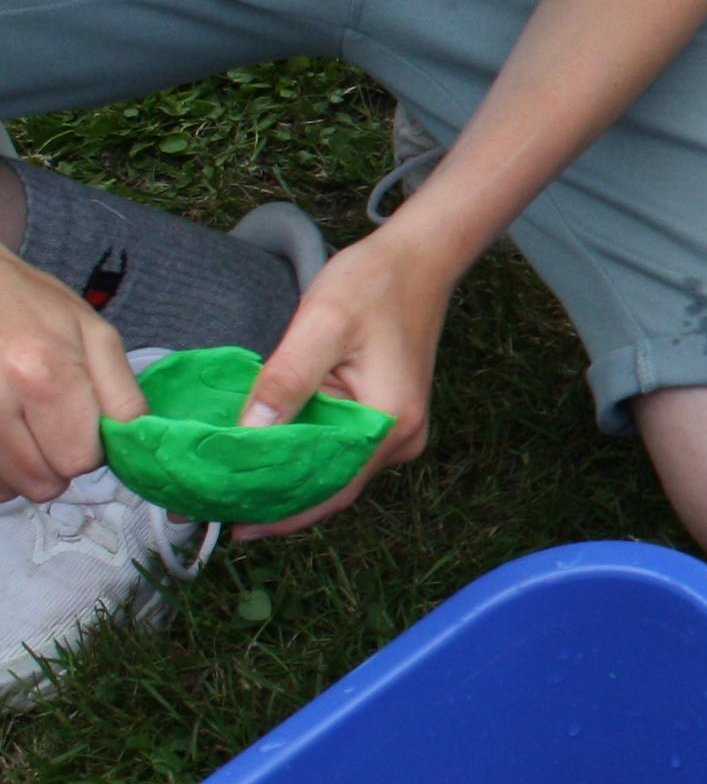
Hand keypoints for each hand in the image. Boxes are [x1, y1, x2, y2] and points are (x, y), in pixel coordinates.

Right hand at [0, 248, 141, 500]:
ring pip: (8, 488)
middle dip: (55, 462)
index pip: (80, 460)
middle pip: (42, 482)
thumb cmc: (34, 307)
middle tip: (51, 423)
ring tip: (23, 423)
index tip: (83, 424)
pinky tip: (4, 433)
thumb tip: (133, 443)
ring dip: (23, 468)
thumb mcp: (96, 335)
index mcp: (47, 377)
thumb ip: (122, 394)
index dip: (89, 448)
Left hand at [231, 224, 452, 535]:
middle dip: (274, 504)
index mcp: (388, 422)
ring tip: (227, 490)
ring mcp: (395, 432)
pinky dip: (300, 462)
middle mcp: (399, 438)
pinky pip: (338, 455)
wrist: (418, 259)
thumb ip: (284, 379)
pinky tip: (262, 462)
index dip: (278, 512)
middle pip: (331, 490)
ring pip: (334, 475)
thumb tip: (246, 432)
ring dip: (284, 484)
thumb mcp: (321, 323)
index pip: (330, 488)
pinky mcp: (384, 421)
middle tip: (210, 509)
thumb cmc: (373, 284)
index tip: (227, 524)